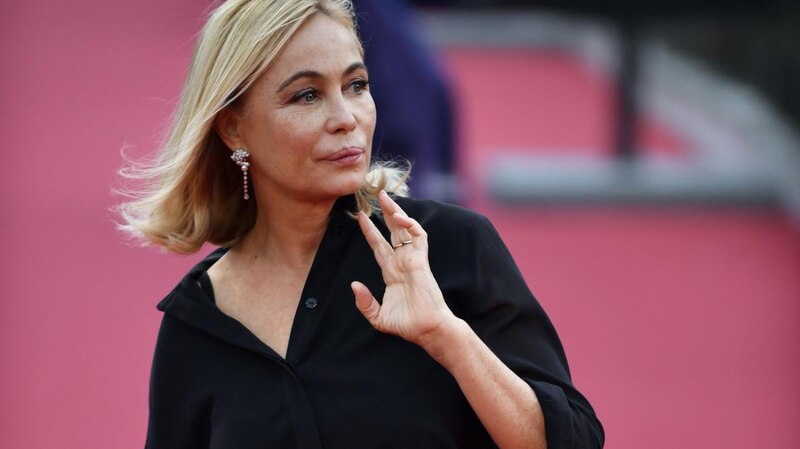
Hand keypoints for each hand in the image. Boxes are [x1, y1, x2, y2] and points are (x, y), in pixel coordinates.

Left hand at [351, 191, 457, 347]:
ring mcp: (412, 259)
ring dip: (396, 212)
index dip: (371, 231)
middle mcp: (402, 262)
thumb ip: (365, 302)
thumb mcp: (378, 316)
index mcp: (392, 272)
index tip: (361, 217)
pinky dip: (411, 224)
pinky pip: (418, 236)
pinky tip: (399, 217)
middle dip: (385, 213)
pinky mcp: (421, 260)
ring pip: (405, 228)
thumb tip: (354, 285)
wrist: (426, 330)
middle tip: (377, 195)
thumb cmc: (407, 324)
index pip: (380, 246)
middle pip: (393, 231)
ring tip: (385, 197)